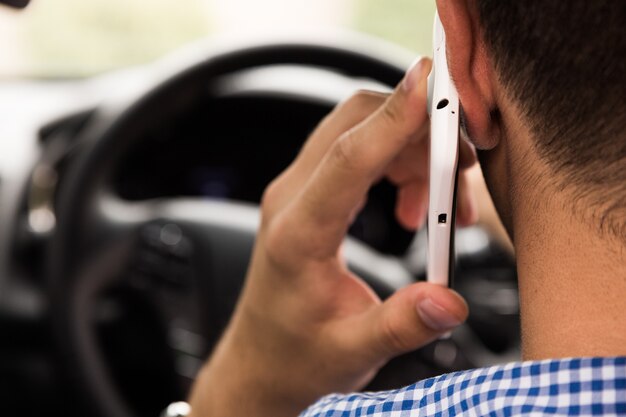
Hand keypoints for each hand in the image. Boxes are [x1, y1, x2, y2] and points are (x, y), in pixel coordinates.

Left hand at [188, 58, 474, 416]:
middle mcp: (292, 198)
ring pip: (361, 131)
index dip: (394, 118)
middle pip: (355, 122)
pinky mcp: (310, 194)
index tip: (432, 84)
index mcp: (298, 234)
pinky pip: (358, 153)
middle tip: (464, 165)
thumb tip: (449, 301)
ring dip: (413, 153)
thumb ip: (401, 324)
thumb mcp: (353, 350)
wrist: (263, 358)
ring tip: (441, 209)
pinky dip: (397, 166)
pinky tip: (412, 210)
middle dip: (418, 129)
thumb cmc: (298, 355)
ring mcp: (298, 191)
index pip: (349, 157)